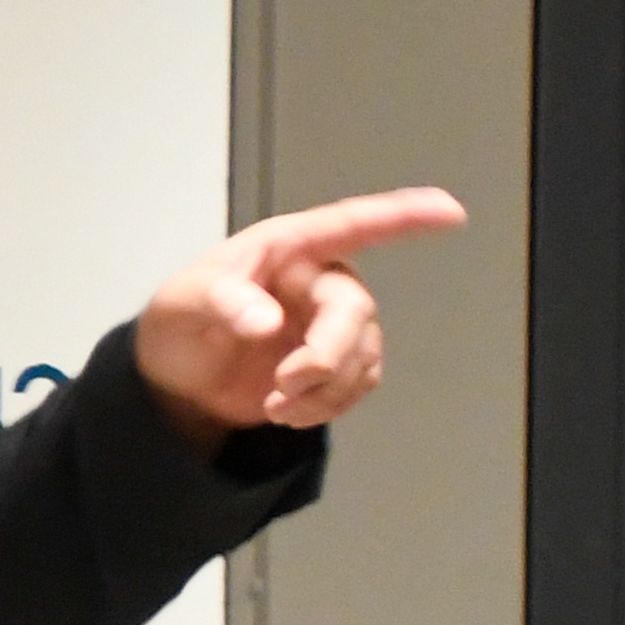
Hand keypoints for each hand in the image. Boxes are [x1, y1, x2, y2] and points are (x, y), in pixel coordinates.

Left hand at [131, 188, 466, 444]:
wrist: (175, 380)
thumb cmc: (179, 321)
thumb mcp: (182, 304)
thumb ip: (222, 303)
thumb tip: (267, 321)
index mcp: (287, 248)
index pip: (349, 225)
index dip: (401, 216)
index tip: (449, 211)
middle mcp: (319, 280)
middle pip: (354, 311)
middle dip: (327, 354)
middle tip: (285, 384)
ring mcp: (331, 323)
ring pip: (362, 354)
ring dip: (325, 389)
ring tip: (274, 406)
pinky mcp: (336, 363)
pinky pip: (358, 383)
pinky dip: (328, 405)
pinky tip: (288, 413)